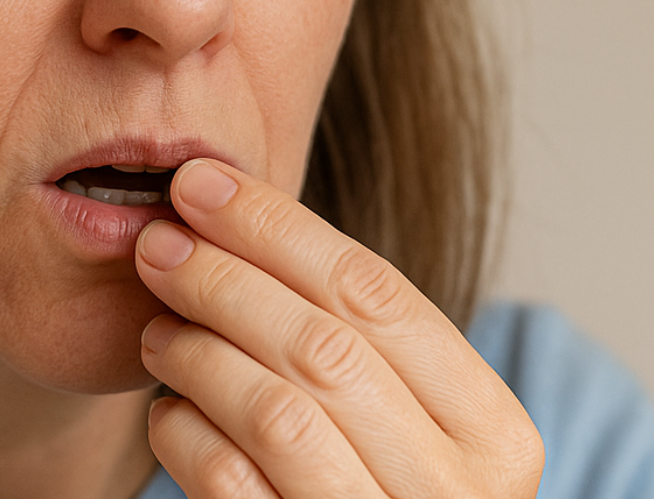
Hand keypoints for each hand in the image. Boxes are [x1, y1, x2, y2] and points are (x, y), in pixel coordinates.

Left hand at [134, 159, 542, 497]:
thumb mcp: (405, 424)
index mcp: (496, 434)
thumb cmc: (381, 494)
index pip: (378, 293)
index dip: (279, 228)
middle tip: (158, 243)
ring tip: (157, 326)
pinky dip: (186, 435)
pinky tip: (166, 410)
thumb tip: (225, 215)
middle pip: (324, 347)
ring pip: (280, 413)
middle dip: (227, 280)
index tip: (201, 185)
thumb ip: (352, 341)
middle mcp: (457, 494)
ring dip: (200, 352)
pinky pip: (234, 487)